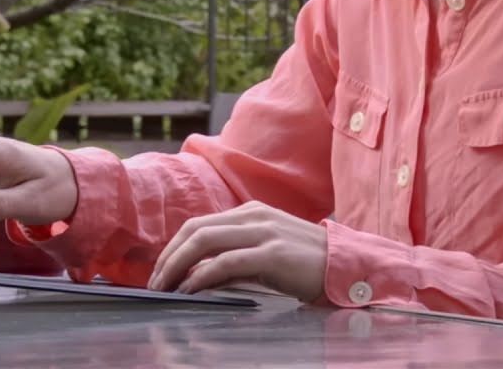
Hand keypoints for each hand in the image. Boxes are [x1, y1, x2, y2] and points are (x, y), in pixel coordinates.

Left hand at [147, 201, 327, 301]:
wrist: (347, 267)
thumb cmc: (306, 265)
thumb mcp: (266, 253)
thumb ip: (235, 258)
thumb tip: (199, 276)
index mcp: (251, 212)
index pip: (199, 224)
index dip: (174, 247)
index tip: (161, 271)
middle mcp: (254, 216)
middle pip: (195, 230)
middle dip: (168, 257)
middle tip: (155, 283)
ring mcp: (263, 233)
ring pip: (204, 241)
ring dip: (177, 266)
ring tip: (165, 288)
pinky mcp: (272, 254)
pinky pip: (225, 262)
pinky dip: (202, 276)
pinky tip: (191, 290)